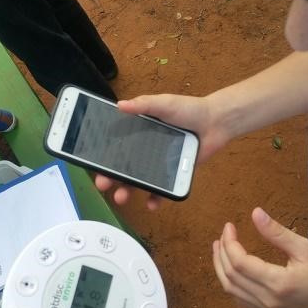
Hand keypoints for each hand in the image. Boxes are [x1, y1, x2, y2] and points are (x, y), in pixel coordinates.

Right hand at [95, 94, 230, 208]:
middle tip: (103, 184)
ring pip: (138, 182)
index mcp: (139, 134)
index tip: (92, 164)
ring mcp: (158, 165)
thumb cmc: (188, 109)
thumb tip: (119, 105)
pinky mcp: (173, 175)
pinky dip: (155, 199)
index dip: (103, 157)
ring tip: (121, 197)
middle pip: (122, 168)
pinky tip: (150, 204)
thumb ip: (143, 105)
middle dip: (110, 178)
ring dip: (127, 191)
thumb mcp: (163, 103)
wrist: (215, 121)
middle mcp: (145, 152)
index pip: (115, 148)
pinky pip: (162, 191)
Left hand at [212, 208, 307, 307]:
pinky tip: (232, 269)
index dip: (230, 243)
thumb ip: (277, 232)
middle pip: (230, 278)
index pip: (240, 263)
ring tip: (220, 248)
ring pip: (232, 291)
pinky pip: (241, 300)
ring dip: (222, 269)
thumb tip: (255, 213)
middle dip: (221, 254)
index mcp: (278, 283)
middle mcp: (269, 300)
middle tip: (223, 234)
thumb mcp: (306, 248)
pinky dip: (231, 283)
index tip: (230, 226)